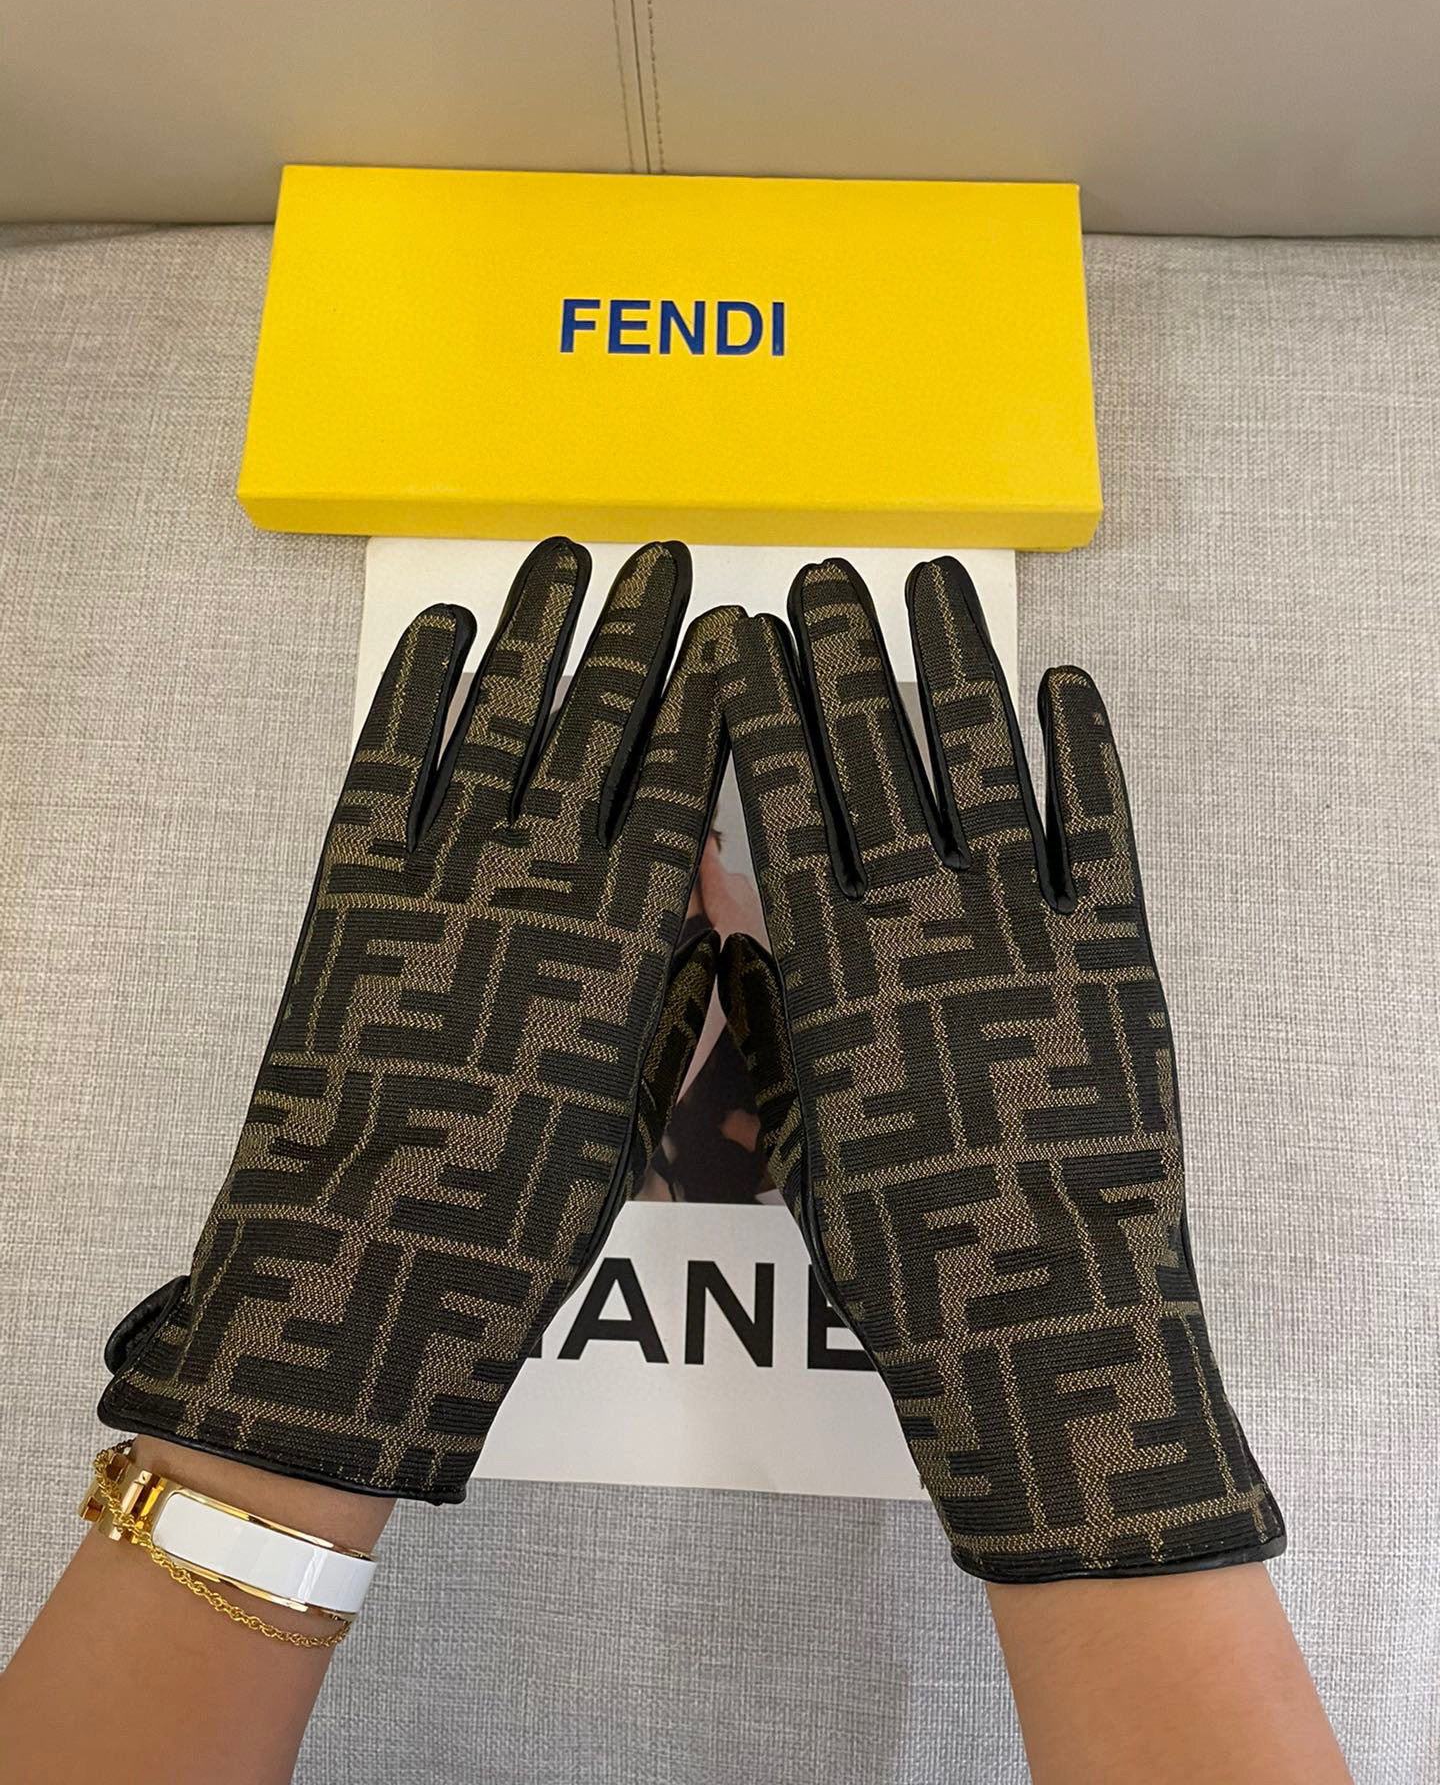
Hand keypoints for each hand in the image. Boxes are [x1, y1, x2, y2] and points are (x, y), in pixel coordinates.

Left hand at [100, 538, 739, 1502]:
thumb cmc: (526, 1211)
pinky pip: (393, 756)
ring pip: (504, 715)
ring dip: (538, 629)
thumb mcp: (636, 1103)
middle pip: (600, 722)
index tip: (731, 630)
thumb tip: (706, 901)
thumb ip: (674, 990)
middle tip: (662, 558)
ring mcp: (445, 864)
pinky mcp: (356, 879)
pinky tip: (448, 628)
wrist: (371, 1256)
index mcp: (629, 932)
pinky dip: (419, 686)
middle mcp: (546, 871)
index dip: (708, 699)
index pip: (682, 782)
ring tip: (566, 554)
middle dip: (635, 633)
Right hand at [719, 557, 1283, 1580]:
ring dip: (953, 665)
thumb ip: (756, 1004)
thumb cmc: (892, 1246)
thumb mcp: (791, 1125)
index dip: (758, 706)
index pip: (781, 795)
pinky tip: (1063, 682)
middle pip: (873, 751)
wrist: (1037, 1319)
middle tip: (822, 578)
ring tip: (930, 586)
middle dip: (843, 655)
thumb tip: (718, 902)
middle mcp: (919, 914)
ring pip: (981, 759)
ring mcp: (1024, 923)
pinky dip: (1082, 750)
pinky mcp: (1116, 949)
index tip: (739, 633)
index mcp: (826, 960)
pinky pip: (1098, 825)